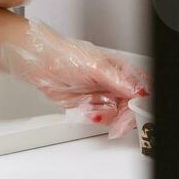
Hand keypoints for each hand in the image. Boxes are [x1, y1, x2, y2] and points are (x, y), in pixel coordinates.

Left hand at [0, 19, 151, 137]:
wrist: (36, 61)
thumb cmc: (62, 54)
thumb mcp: (94, 66)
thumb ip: (119, 80)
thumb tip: (140, 90)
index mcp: (120, 70)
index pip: (142, 90)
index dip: (142, 104)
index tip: (136, 113)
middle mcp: (113, 83)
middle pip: (130, 107)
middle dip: (124, 117)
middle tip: (117, 124)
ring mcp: (101, 95)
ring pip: (115, 115)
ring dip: (105, 117)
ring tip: (91, 111)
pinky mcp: (89, 105)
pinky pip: (99, 118)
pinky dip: (94, 118)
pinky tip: (86, 112)